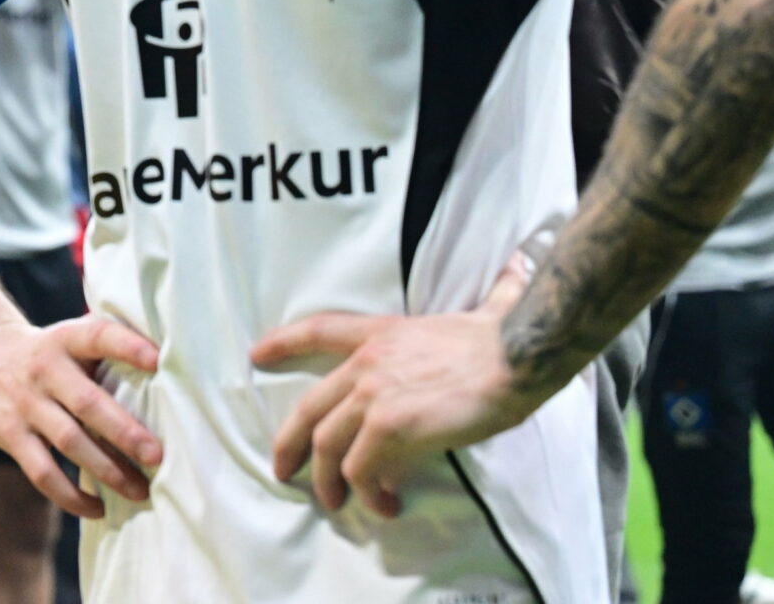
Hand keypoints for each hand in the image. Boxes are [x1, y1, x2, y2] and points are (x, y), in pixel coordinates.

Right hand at [0, 312, 162, 517]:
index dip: (127, 346)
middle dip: (124, 432)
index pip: (97, 337)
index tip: (157, 359)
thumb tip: (170, 369)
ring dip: (107, 470)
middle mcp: (44, 369)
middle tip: (157, 456)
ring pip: (69, 442)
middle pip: (87, 403)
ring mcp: (24, 403)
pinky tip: (98, 508)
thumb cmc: (49, 354)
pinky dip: (71, 496)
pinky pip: (43, 472)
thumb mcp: (70, 338)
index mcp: (65, 340)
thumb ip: (107, 350)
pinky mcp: (10, 435)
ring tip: (140, 491)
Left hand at [254, 265, 534, 516]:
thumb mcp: (479, 314)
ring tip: (339, 502)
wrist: (515, 356)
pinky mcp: (390, 426)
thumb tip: (516, 270)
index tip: (257, 354)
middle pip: (309, 409)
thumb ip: (490, 296)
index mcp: (381, 335)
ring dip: (330, 481)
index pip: (319, 331)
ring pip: (328, 446)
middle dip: (290, 444)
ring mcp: (374, 395)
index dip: (284, 343)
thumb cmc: (504, 340)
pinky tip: (384, 504)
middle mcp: (366, 364)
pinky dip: (368, 492)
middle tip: (283, 470)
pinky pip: (362, 469)